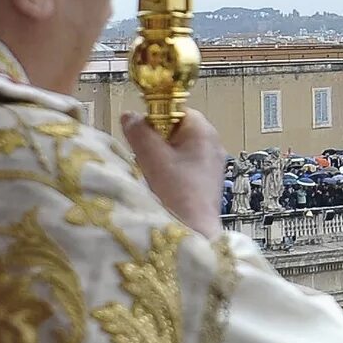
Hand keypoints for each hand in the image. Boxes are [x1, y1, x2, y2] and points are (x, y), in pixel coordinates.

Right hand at [125, 109, 224, 237]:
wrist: (193, 231)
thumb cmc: (175, 191)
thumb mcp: (151, 157)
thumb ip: (139, 132)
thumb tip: (130, 115)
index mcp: (204, 131)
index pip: (176, 110)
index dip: (155, 118)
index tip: (141, 135)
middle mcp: (213, 143)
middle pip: (176, 131)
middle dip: (156, 141)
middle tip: (143, 156)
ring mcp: (212, 164)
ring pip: (178, 150)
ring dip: (160, 158)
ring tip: (151, 173)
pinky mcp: (207, 182)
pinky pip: (184, 167)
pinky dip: (170, 172)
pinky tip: (162, 186)